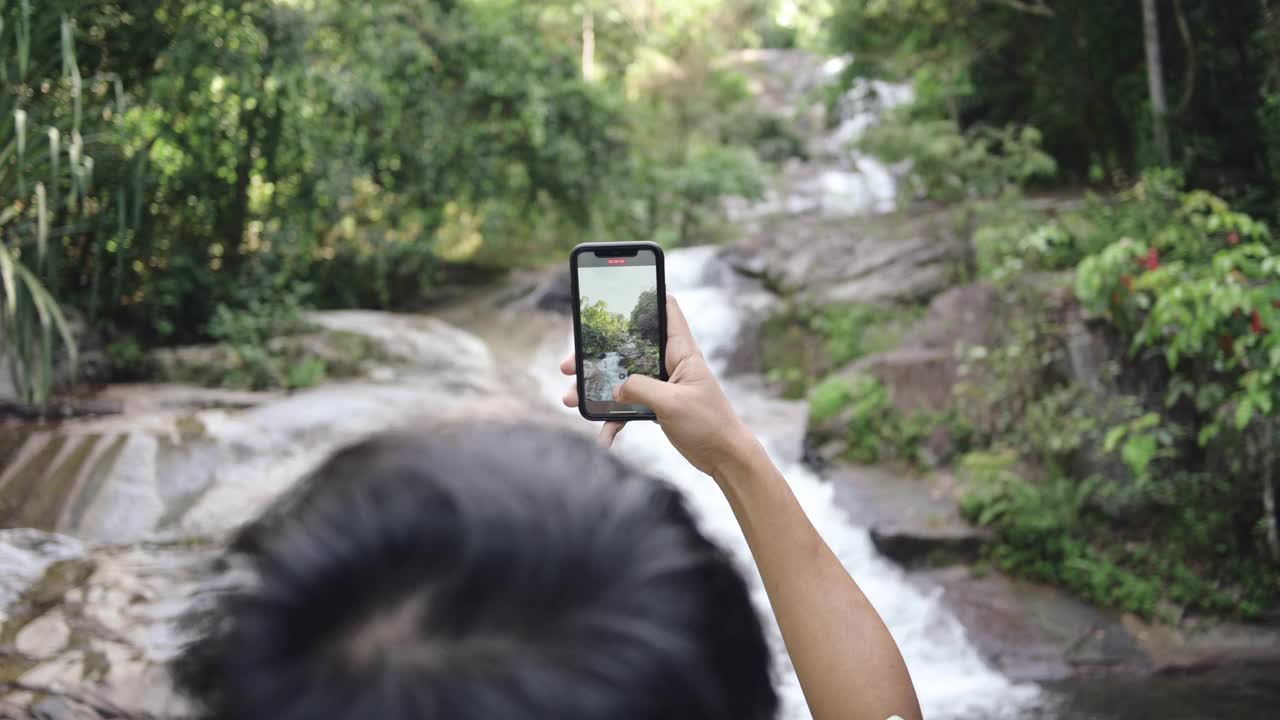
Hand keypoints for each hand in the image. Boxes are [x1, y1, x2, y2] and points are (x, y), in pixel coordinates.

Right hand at [560, 295, 756, 477]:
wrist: (723, 458)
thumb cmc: (709, 424)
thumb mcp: (672, 402)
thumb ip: (640, 388)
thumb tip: (613, 388)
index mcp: (681, 352)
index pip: (666, 310)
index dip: (647, 295)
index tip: (620, 289)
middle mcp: (669, 364)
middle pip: (627, 349)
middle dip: (596, 355)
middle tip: (568, 364)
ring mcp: (661, 385)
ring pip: (621, 380)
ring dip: (595, 390)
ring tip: (571, 400)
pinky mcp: (657, 407)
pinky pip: (628, 409)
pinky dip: (613, 421)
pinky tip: (604, 437)